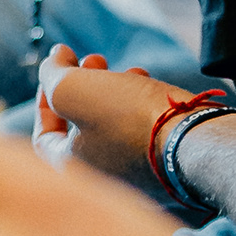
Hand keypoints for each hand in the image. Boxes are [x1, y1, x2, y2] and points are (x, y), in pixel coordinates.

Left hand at [34, 45, 196, 185]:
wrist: (192, 139)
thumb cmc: (126, 118)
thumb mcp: (71, 88)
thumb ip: (51, 74)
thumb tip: (55, 60)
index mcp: (70, 169)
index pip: (43, 137)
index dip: (44, 97)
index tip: (60, 67)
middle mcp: (99, 176)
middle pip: (79, 127)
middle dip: (82, 84)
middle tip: (94, 59)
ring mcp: (133, 172)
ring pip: (112, 124)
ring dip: (112, 88)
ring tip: (126, 68)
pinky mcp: (159, 162)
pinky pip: (139, 130)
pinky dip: (137, 103)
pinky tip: (146, 81)